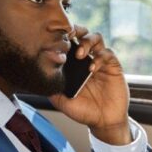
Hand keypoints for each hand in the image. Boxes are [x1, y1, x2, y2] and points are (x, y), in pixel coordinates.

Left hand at [49, 26, 130, 145]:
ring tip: (80, 54)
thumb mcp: (62, 101)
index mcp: (73, 64)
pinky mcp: (113, 66)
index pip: (68, 42)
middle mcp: (87, 59)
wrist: (104, 121)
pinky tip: (92, 69)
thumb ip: (52, 88)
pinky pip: (107, 54)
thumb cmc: (83, 111)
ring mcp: (100, 61)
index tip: (54, 38)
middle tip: (69, 37)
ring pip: (96, 38)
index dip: (62, 36)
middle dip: (76, 30)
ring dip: (87, 41)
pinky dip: (99, 58)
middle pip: (82, 33)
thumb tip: (38, 76)